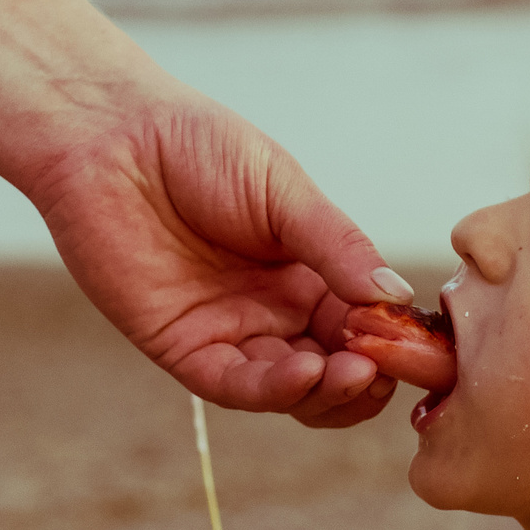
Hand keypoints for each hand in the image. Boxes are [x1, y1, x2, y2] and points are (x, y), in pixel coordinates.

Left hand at [28, 74, 406, 427]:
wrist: (109, 138)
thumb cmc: (198, 147)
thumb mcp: (285, 192)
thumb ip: (338, 247)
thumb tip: (398, 297)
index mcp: (308, 274)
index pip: (364, 326)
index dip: (393, 340)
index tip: (420, 342)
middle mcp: (275, 313)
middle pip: (336, 370)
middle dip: (368, 376)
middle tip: (388, 365)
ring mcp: (232, 334)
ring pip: (294, 391)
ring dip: (330, 391)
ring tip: (357, 371)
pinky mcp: (184, 349)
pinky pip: (237, 386)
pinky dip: (276, 388)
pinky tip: (306, 372)